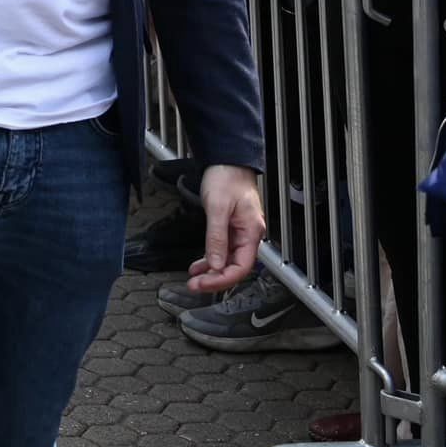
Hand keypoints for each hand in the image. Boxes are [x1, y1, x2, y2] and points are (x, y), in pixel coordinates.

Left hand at [187, 164, 264, 294]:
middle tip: (194, 286)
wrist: (226, 159)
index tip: (205, 284)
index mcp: (251, 232)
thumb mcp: (217, 207)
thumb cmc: (226, 177)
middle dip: (215, 279)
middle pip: (234, 267)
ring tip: (194, 280)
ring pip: (227, 260)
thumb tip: (216, 264)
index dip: (223, 279)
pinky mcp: (230, 227)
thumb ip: (217, 238)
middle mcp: (248, 235)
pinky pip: (222, 249)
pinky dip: (211, 259)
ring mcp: (240, 232)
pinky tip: (200, 266)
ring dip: (211, 272)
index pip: (241, 267)